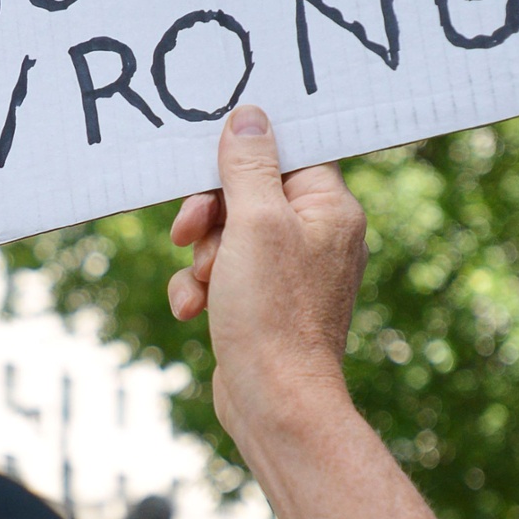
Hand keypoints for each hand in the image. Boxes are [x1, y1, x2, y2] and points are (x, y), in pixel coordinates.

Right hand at [167, 106, 366, 444]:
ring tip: (202, 284)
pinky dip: (202, 287)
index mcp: (331, 209)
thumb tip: (250, 116)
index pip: (287, 154)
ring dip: (201, 256)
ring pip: (229, 236)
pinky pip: (226, 275)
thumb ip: (249, 166)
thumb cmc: (272, 313)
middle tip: (187, 231)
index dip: (241, 158)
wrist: (275, 401)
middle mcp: (319, 237)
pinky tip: (192, 309)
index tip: (207, 167)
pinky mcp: (267, 305)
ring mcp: (293, 274)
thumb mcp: (254, 224)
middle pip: (250, 194)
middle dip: (209, 214)